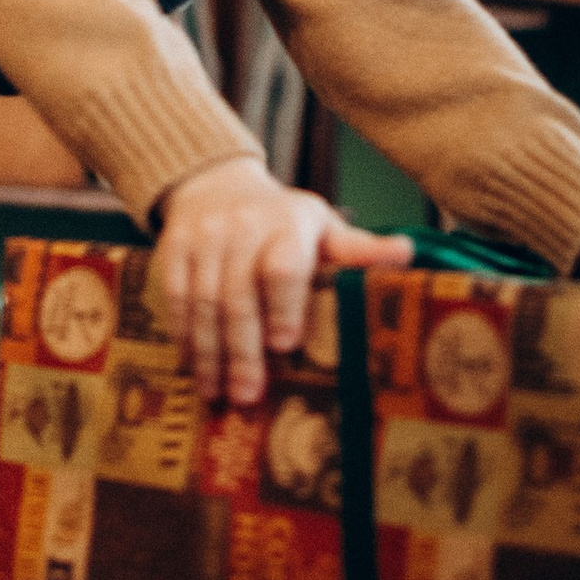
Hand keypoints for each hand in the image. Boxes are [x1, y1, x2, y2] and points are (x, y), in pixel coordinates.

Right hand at [152, 157, 412, 406]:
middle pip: (238, 294)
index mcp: (291, 223)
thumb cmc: (284, 222)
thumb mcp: (324, 230)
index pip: (283, 265)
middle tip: (247, 395)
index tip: (286, 346)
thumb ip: (359, 250)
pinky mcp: (172, 246)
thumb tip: (407, 254)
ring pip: (202, 301)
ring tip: (217, 393)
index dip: (283, 306)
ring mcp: (204, 235)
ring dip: (209, 352)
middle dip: (242, 349)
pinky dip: (183, 335)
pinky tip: (193, 366)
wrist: (218, 184)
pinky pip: (173, 297)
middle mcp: (243, 225)